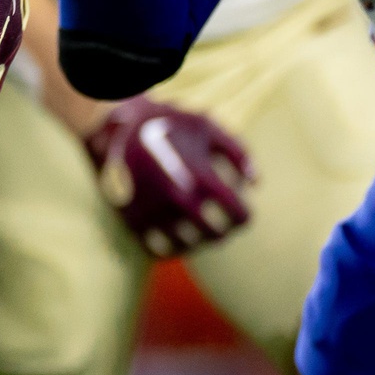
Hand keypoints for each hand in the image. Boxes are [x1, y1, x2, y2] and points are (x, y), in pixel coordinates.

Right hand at [83, 97, 254, 257]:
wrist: (119, 125)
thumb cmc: (170, 124)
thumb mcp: (208, 127)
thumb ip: (238, 153)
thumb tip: (255, 184)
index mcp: (201, 177)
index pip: (237, 214)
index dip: (245, 217)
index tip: (242, 214)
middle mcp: (178, 199)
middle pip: (214, 235)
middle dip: (224, 230)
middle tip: (223, 224)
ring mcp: (154, 212)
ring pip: (187, 246)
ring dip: (198, 242)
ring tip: (201, 232)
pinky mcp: (132, 219)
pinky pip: (155, 250)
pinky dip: (170, 250)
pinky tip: (177, 240)